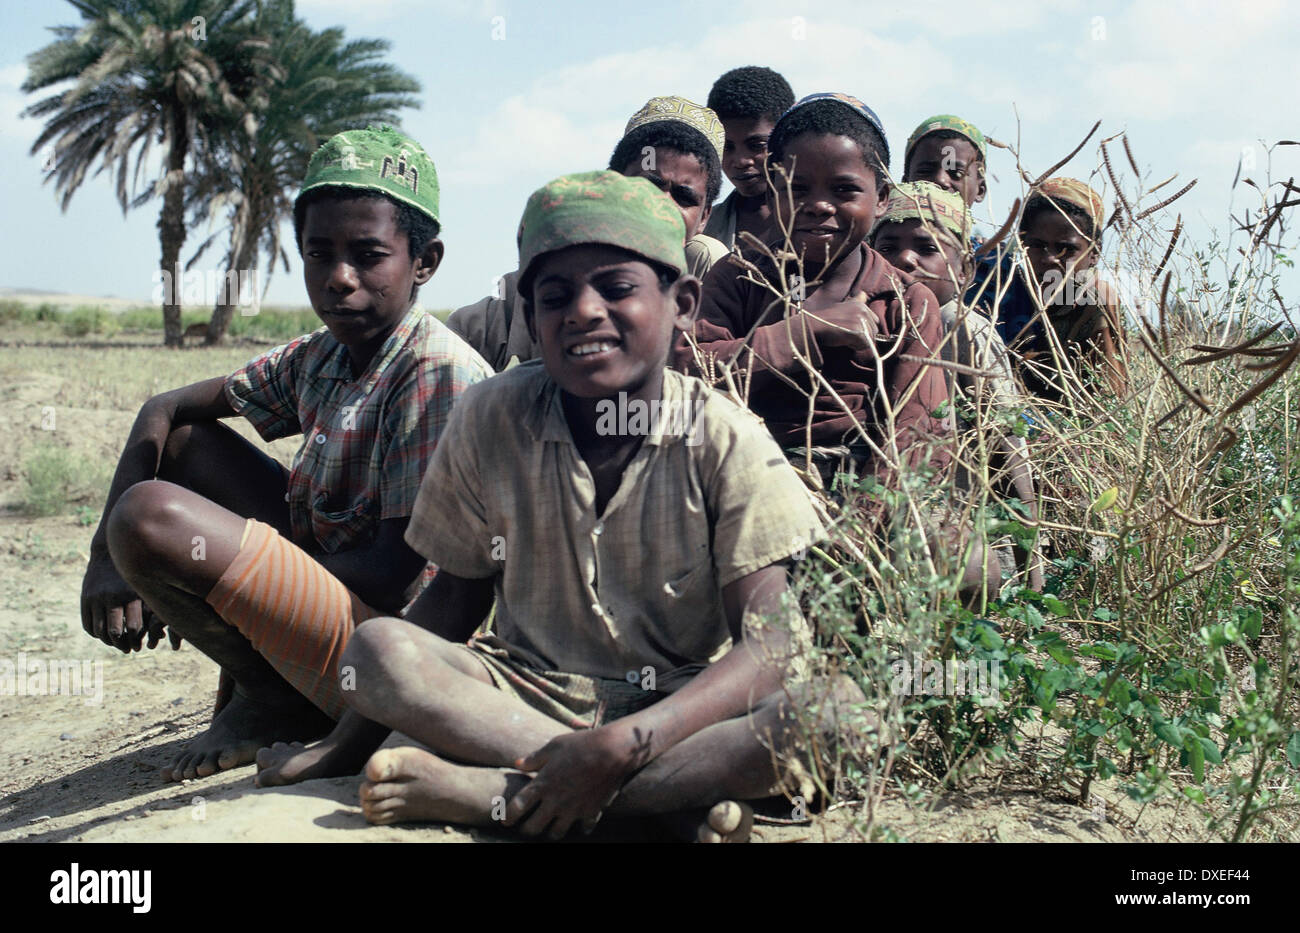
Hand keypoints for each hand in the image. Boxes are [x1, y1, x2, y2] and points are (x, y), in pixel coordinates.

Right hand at [80, 553, 174, 652]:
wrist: (110, 553)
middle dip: (122, 645)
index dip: (136, 640)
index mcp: (131, 594)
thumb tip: (160, 637)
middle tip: (127, 649)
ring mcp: (96, 597)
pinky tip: (103, 635)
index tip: (138, 646)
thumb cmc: (136, 574)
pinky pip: (87, 624)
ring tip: (116, 644)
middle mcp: (112, 596)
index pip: (133, 627)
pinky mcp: (85, 598)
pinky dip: (95, 634)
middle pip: (115, 631)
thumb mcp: (146, 588)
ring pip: (99, 631)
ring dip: (108, 641)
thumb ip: (152, 610)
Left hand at [504, 726, 642, 838]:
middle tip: (526, 826)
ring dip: (550, 831)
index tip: (505, 820)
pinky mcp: (592, 812)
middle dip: (527, 829)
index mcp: (542, 784)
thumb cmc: (581, 744)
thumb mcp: (554, 746)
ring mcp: (574, 810)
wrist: (612, 750)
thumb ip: (534, 758)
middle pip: (533, 828)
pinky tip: (579, 822)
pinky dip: (580, 827)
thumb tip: (518, 763)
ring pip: (556, 834)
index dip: (508, 817)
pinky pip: (583, 829)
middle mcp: (555, 802)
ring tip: (550, 826)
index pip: (517, 808)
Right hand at [810, 290, 878, 350]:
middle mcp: (864, 310)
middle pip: (874, 332)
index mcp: (861, 305)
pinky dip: (855, 346)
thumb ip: (856, 301)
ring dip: (858, 342)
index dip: (864, 329)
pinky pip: (864, 345)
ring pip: (870, 340)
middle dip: (862, 336)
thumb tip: (864, 293)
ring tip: (844, 336)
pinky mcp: (859, 332)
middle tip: (845, 333)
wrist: (814, 325)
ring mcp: (861, 321)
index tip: (850, 328)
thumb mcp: (844, 305)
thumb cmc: (827, 318)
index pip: (875, 322)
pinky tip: (844, 340)